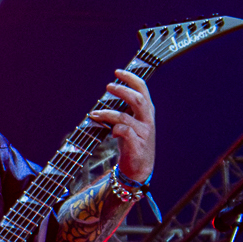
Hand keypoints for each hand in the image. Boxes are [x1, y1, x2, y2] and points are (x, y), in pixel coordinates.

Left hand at [89, 68, 155, 183]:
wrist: (138, 169)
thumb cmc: (131, 143)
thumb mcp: (131, 123)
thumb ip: (124, 109)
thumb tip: (109, 93)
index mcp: (147, 112)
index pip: (143, 90)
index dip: (131, 79)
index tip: (117, 72)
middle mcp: (147, 121)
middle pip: (138, 100)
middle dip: (122, 91)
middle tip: (108, 86)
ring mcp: (143, 133)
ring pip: (125, 117)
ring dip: (107, 113)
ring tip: (95, 114)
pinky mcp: (137, 146)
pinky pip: (124, 133)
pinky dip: (114, 130)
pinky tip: (110, 132)